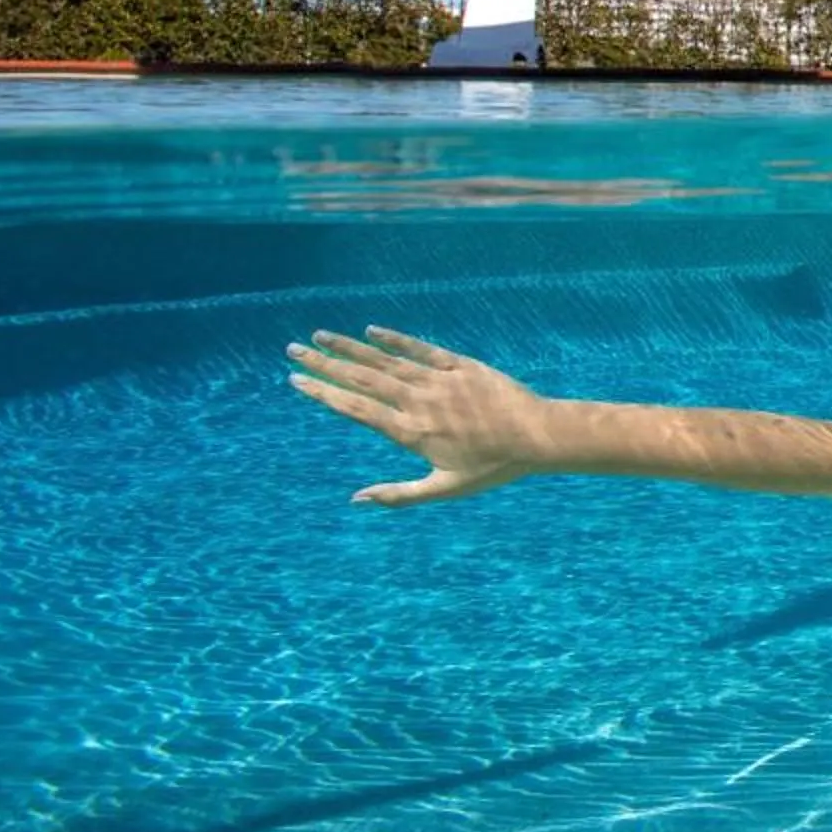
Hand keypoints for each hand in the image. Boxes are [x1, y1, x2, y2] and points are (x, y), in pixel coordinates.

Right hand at [287, 327, 549, 505]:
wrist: (538, 436)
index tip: (296, 380)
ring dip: (351, 348)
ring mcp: (439, 381)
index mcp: (410, 432)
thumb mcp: (444, 489)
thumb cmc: (492, 467)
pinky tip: (371, 331)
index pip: (355, 409)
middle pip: (362, 379)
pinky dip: (395, 339)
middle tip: (293, 351)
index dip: (323, 393)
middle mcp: (418, 402)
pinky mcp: (461, 365)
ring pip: (386, 360)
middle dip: (325, 364)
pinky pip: (422, 349)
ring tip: (321, 337)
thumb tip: (354, 500)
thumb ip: (397, 495)